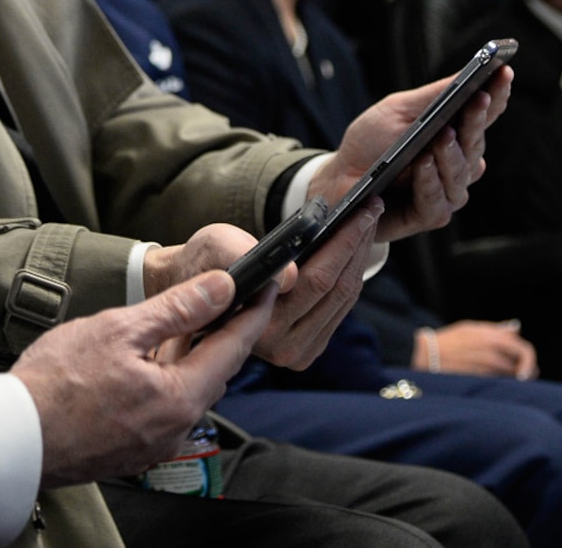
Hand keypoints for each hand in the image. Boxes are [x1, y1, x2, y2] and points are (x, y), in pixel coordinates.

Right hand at [11, 270, 271, 487]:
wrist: (12, 437)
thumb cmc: (55, 383)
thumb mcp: (119, 328)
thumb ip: (177, 308)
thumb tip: (221, 287)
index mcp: (180, 397)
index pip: (234, 346)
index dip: (254, 311)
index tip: (267, 286)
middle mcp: (176, 427)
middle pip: (215, 370)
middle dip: (225, 332)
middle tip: (231, 296)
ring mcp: (155, 443)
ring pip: (190, 390)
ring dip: (194, 356)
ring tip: (189, 320)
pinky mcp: (134, 449)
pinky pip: (167, 408)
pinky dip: (170, 378)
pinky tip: (152, 359)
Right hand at [141, 211, 372, 370]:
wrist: (189, 293)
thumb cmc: (200, 264)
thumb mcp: (214, 245)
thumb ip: (243, 255)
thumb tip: (290, 277)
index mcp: (258, 326)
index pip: (317, 282)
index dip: (344, 242)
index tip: (361, 210)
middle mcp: (283, 349)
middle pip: (338, 291)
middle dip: (358, 245)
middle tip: (372, 208)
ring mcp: (298, 353)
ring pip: (344, 300)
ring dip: (358, 258)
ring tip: (366, 221)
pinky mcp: (308, 348)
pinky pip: (339, 308)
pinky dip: (349, 274)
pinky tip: (352, 247)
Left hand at [310, 71, 508, 243]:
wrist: (340, 179)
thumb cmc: (371, 143)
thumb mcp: (397, 111)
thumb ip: (433, 97)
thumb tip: (468, 72)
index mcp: (454, 132)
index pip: (483, 114)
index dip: (497, 94)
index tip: (504, 72)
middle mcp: (457, 162)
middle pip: (475, 142)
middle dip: (477, 119)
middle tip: (479, 98)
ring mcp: (447, 190)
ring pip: (461, 173)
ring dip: (452, 153)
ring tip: (443, 135)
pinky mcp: (430, 214)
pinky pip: (438, 199)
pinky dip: (430, 181)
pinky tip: (423, 164)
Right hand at [420, 320, 537, 378]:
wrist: (426, 355)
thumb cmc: (449, 340)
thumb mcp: (472, 328)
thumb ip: (497, 330)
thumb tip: (516, 329)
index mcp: (495, 338)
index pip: (526, 351)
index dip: (531, 361)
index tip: (528, 369)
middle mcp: (494, 355)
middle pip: (521, 369)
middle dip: (522, 373)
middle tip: (519, 376)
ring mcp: (487, 371)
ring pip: (510, 380)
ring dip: (510, 381)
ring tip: (498, 378)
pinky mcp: (480, 383)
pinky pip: (497, 387)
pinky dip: (498, 387)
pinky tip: (488, 383)